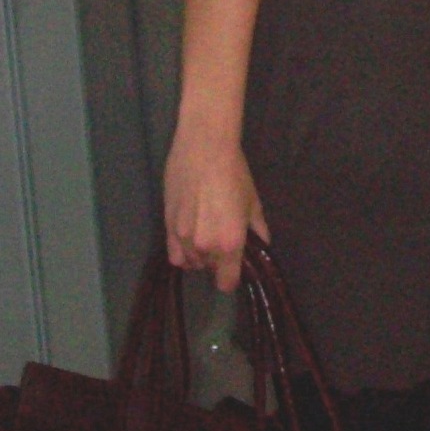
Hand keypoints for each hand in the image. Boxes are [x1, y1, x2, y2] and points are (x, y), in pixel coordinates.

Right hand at [164, 127, 268, 292]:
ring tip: (205, 232)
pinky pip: (174, 253)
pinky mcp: (166, 225)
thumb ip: (257, 230)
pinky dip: (182, 251)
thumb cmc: (234, 173)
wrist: (204, 147)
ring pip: (191, 262)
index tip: (235, 267)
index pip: (227, 282)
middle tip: (223, 237)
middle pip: (209, 269)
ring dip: (199, 254)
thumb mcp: (253, 203)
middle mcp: (204, 247)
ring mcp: (182, 238)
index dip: (232, 277)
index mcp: (229, 244)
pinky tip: (189, 237)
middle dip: (217, 260)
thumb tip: (261, 245)